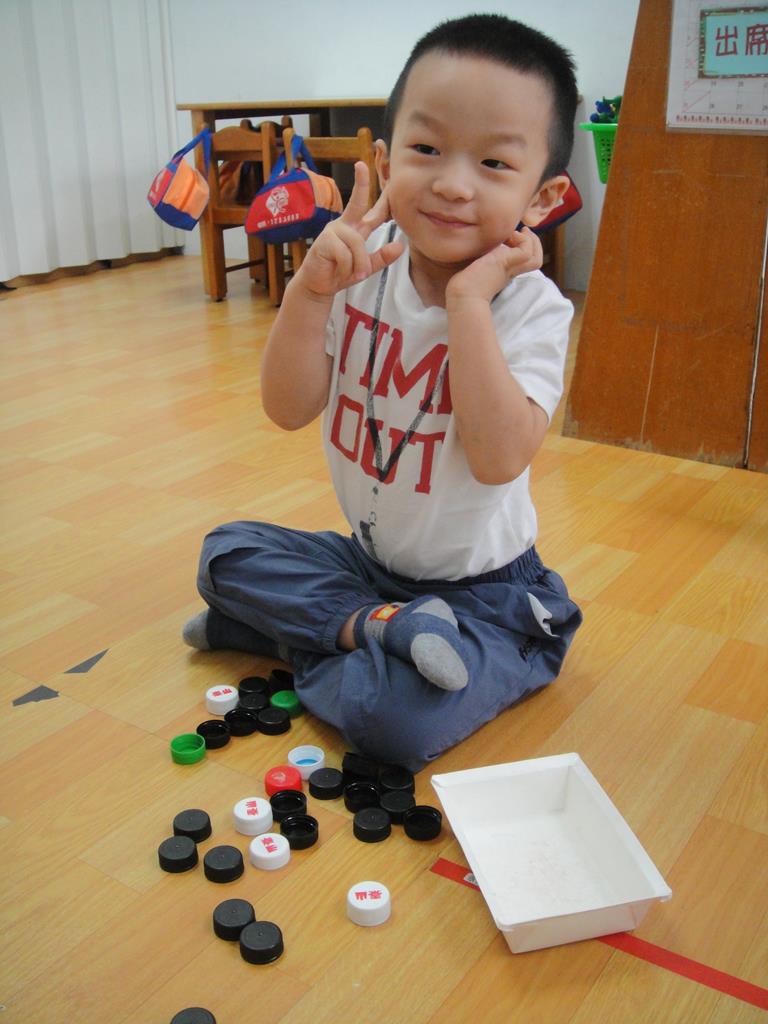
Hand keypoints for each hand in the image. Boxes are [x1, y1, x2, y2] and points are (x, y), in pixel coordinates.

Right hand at [294, 162, 403, 298]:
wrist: (318, 286)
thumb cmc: (340, 273)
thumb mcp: (366, 267)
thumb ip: (382, 257)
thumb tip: (400, 246)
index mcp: (356, 229)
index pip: (372, 211)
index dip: (382, 198)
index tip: (388, 180)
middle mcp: (345, 225)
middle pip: (357, 202)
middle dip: (360, 184)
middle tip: (361, 166)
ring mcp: (333, 231)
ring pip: (357, 244)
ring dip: (359, 264)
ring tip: (356, 275)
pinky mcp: (324, 241)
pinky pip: (345, 254)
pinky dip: (347, 268)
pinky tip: (340, 273)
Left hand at [445, 227, 542, 306]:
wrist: (461, 294)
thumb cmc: (462, 284)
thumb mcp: (474, 265)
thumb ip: (478, 256)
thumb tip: (473, 243)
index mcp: (502, 272)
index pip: (523, 262)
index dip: (523, 248)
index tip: (513, 237)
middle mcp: (509, 271)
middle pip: (535, 261)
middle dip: (534, 243)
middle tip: (523, 231)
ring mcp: (509, 268)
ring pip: (535, 258)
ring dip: (532, 242)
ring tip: (519, 233)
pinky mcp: (506, 264)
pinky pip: (526, 252)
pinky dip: (524, 241)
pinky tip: (510, 236)